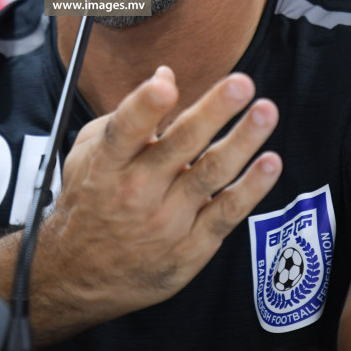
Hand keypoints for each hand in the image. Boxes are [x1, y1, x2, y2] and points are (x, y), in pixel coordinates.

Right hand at [30, 66, 280, 337]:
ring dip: (243, 141)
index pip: (126, 128)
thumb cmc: (89, 202)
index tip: (166, 84)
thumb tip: (165, 75)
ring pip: (211, 173)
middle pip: (181, 144)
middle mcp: (137, 189)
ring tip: (265, 112)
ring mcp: (167, 219)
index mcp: (108, 162)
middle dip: (213, 110)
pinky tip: (270, 163)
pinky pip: (227, 212)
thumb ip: (128, 114)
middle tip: (242, 84)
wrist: (80, 275)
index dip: (146, 105)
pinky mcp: (190, 246)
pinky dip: (251, 188)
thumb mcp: (90, 154)